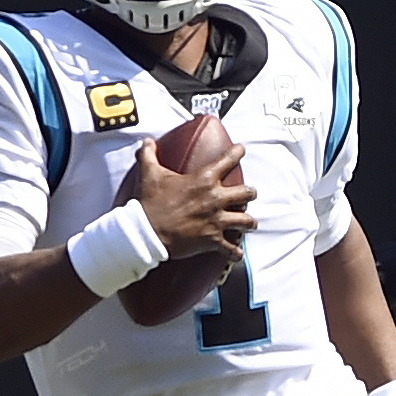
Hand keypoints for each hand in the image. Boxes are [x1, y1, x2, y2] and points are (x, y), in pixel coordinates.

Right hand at [133, 137, 256, 259]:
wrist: (146, 232)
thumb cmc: (150, 202)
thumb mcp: (149, 173)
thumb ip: (149, 155)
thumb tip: (147, 141)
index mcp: (204, 179)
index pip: (229, 159)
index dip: (238, 152)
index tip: (241, 150)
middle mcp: (215, 198)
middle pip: (247, 193)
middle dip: (249, 194)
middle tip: (247, 195)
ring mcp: (216, 221)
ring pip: (246, 221)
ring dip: (248, 222)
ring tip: (248, 223)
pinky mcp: (212, 240)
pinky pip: (232, 249)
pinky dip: (235, 253)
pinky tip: (236, 253)